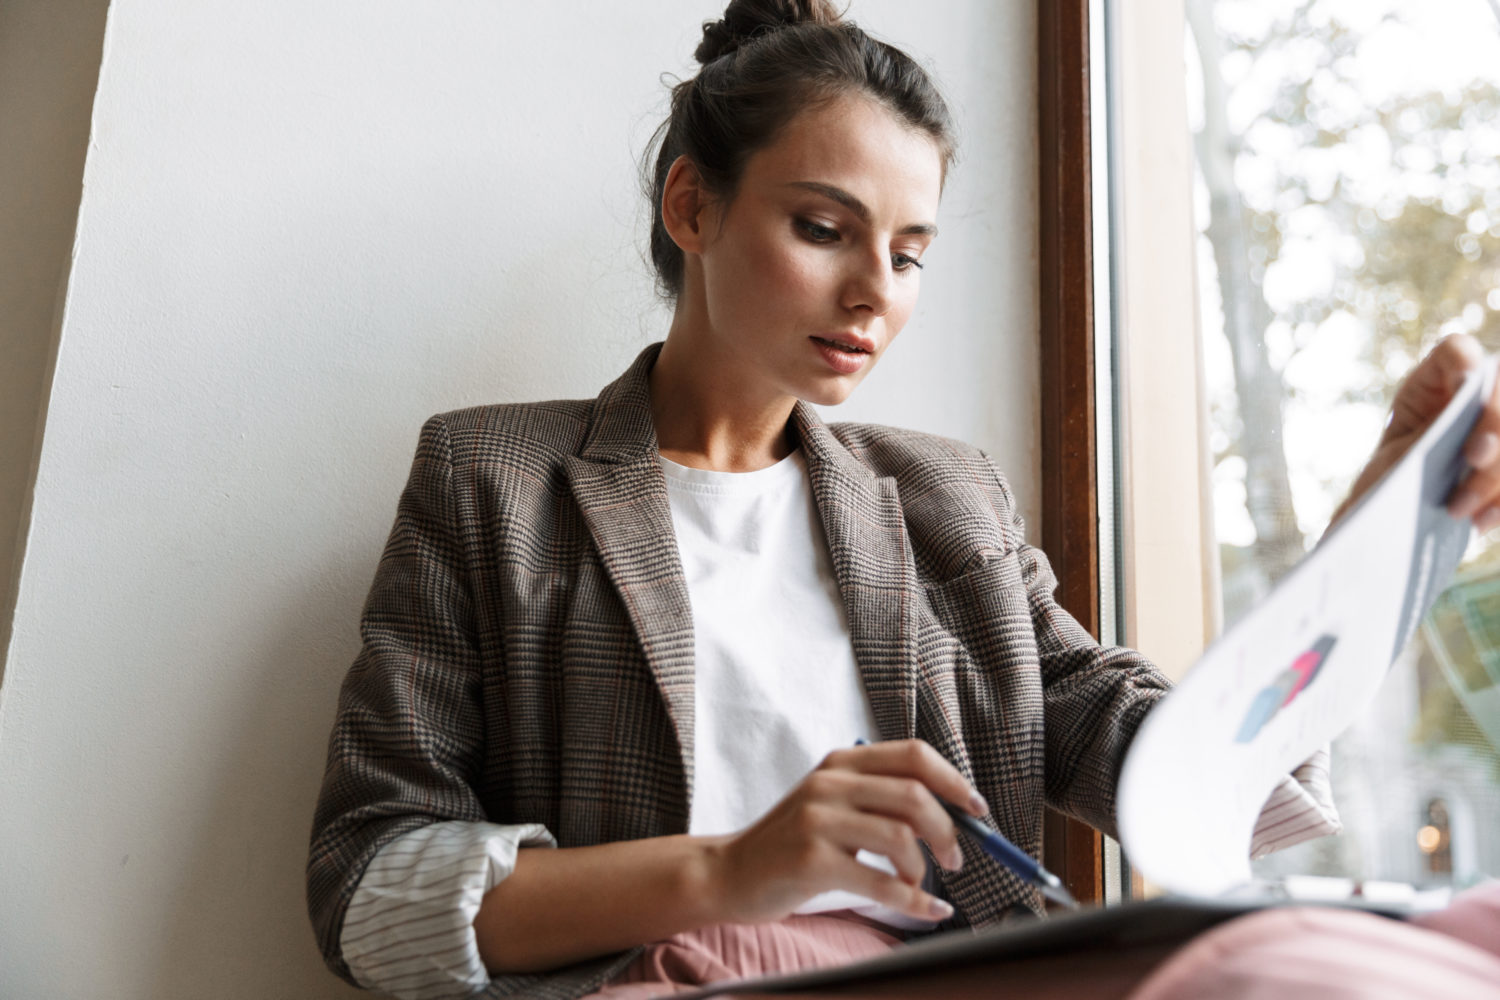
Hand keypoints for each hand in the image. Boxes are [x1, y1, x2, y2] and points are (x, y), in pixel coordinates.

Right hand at [706, 739, 985, 924]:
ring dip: (924, 869)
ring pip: (901, 837)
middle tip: (955, 859)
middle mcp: (829, 782)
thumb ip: (881, 800)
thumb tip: (955, 817)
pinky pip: (881, 883)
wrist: (730, 872)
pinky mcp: (810, 860)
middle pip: (915, 796)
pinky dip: (914, 901)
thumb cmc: (792, 844)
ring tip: (917, 884)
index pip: (914, 755)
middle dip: (948, 832)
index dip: (954, 780)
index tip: (977, 809)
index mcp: (841, 762)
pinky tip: (927, 909)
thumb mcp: (832, 804)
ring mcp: (817, 820)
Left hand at [1332, 334, 1499, 529]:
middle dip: (1494, 426)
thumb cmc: (1389, 480)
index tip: (1463, 384)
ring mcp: (1495, 432)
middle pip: (1499, 397)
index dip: (1465, 362)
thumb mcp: (1393, 456)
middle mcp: (1476, 402)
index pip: (1458, 352)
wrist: (1396, 518)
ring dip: (1494, 476)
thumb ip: (1422, 435)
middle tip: (1474, 457)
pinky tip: (1481, 522)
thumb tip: (1455, 421)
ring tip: (1459, 509)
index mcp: (1436, 386)